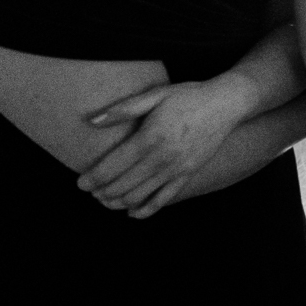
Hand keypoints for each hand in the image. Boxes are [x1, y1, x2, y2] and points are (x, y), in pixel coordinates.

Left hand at [78, 79, 249, 217]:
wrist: (226, 104)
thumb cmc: (188, 96)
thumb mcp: (155, 95)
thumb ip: (123, 109)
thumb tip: (91, 121)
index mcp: (150, 138)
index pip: (112, 167)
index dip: (92, 179)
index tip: (80, 183)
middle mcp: (162, 158)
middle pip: (121, 186)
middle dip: (101, 193)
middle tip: (91, 191)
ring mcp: (176, 169)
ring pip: (139, 197)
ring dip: (118, 203)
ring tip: (106, 199)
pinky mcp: (188, 175)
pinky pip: (162, 200)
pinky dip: (144, 210)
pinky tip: (131, 211)